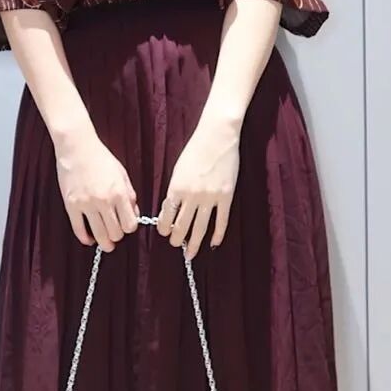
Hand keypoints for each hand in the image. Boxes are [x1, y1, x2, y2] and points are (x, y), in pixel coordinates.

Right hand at [54, 128, 139, 250]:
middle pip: (116, 233)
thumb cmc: (100, 158)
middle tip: (115, 233)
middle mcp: (104, 201)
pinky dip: (85, 238)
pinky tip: (89, 239)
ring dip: (104, 242)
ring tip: (105, 243)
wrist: (77, 147)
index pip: (130, 224)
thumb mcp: (122, 174)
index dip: (130, 227)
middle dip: (117, 235)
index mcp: (119, 193)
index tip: (126, 225)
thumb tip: (133, 214)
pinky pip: (78, 229)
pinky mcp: (71, 205)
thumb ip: (129, 195)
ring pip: (99, 235)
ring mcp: (86, 204)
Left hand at [156, 117, 239, 257]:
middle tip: (176, 245)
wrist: (217, 136)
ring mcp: (210, 197)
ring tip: (190, 253)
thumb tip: (172, 209)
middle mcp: (192, 196)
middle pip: (182, 225)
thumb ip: (175, 190)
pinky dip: (217, 234)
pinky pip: (222, 220)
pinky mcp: (226, 196)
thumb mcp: (178, 169)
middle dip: (177, 239)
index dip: (164, 228)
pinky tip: (214, 243)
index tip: (164, 233)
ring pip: (200, 227)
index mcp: (176, 188)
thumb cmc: (195, 150)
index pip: (167, 216)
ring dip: (194, 243)